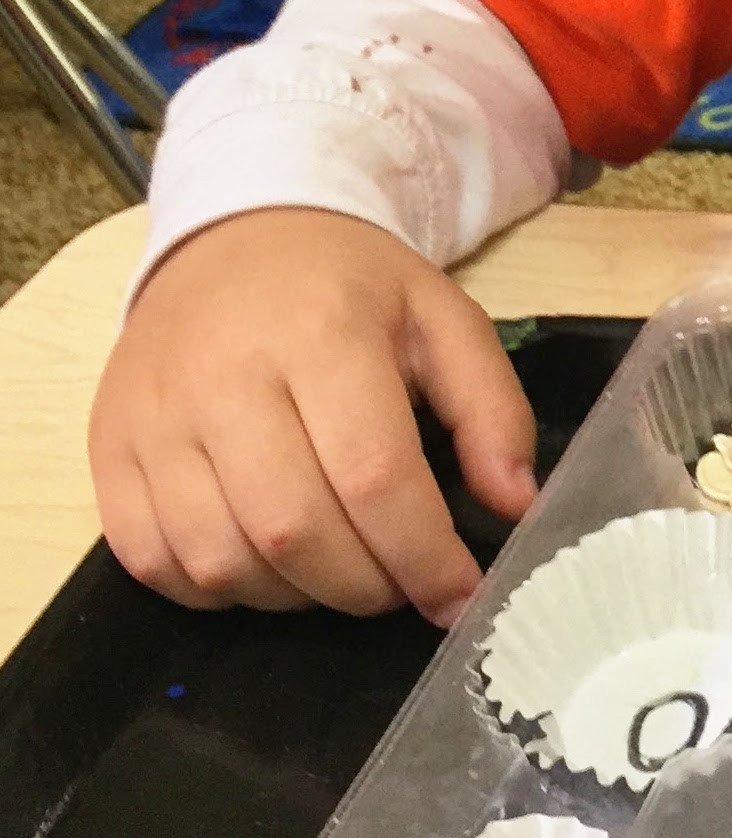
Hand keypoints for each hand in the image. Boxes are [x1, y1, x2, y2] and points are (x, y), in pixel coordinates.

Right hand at [91, 209, 538, 623]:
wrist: (235, 241)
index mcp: (319, 333)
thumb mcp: (444, 320)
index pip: (373, 474)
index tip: (461, 596)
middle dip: (365, 586)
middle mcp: (221, 379)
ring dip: (296, 596)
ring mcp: (152, 421)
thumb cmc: (350, 289)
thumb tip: (519, 506)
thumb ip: (493, 411)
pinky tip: (268, 564)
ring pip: (221, 561)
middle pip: (293, 531)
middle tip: (402, 585)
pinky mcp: (106, 453)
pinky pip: (155, 564)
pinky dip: (220, 591)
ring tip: (342, 570)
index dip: (423, 555)